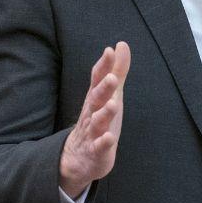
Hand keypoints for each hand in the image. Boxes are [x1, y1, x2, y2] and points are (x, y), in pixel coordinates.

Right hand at [59, 42, 130, 197]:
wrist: (79, 157)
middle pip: (96, 98)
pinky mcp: (96, 151)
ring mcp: (92, 132)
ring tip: (113, 104)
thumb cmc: (98, 119)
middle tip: (111, 77)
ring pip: (97, 122)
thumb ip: (117, 70)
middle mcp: (92, 113)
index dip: (103, 65)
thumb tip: (122, 44)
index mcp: (96, 98)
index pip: (98, 79)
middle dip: (103, 88)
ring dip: (104, 113)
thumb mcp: (109, 93)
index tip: (109, 50)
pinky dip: (103, 143)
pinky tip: (109, 138)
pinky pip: (98, 147)